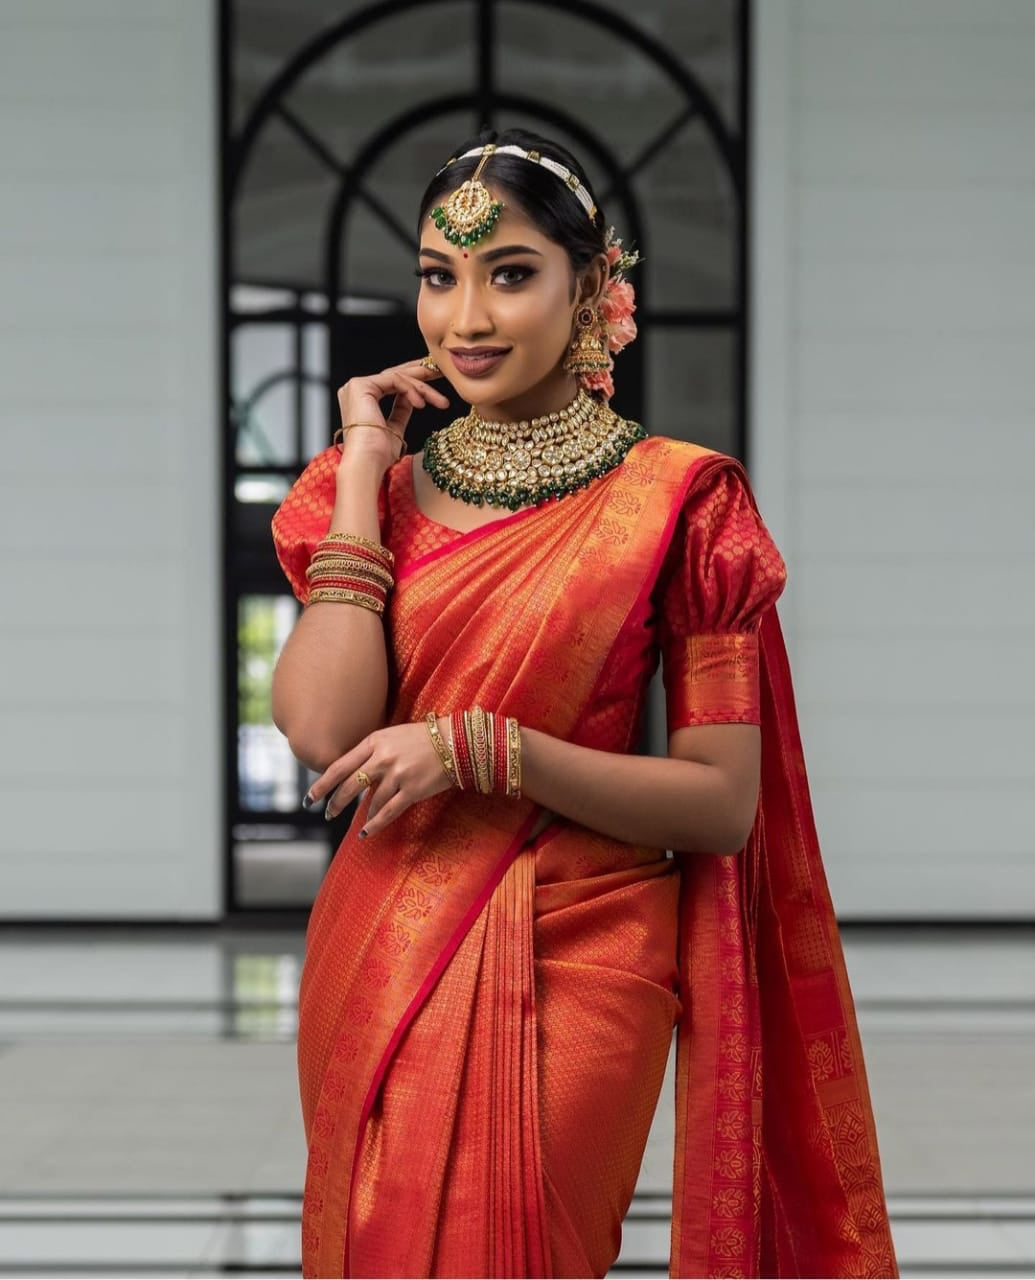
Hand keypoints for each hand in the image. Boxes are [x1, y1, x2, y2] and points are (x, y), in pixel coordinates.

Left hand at [305, 717, 455, 835]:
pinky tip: (366, 832)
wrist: (455, 741)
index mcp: (374, 742)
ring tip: (356, 824)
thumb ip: (372, 752)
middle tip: (328, 814)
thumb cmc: (423, 738)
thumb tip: (353, 775)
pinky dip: (375, 824)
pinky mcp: (413, 790)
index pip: (340, 766)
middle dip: (335, 803)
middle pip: (349, 785)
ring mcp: (398, 774)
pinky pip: (389, 811)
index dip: (322, 784)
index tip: (310, 797)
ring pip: (370, 801)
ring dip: (361, 815)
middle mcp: (383, 758)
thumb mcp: (392, 736)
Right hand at [336, 359, 449, 473]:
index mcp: (361, 400)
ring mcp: (356, 386)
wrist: (368, 463)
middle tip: (442, 371)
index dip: (415, 383)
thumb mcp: (395, 429)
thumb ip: (401, 411)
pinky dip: (412, 390)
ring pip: (398, 377)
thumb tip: (414, 399)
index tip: (435, 387)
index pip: (392, 384)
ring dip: (423, 388)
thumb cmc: (379, 455)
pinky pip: (395, 380)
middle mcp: (355, 390)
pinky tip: (422, 404)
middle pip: (395, 375)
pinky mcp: (361, 385)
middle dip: (421, 373)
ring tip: (442, 402)